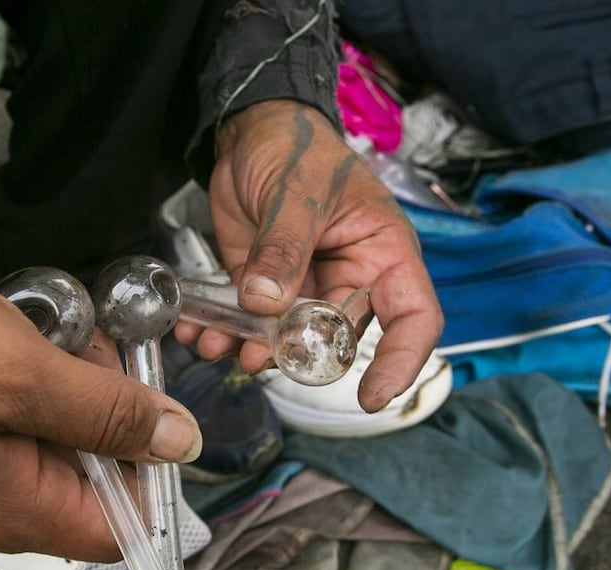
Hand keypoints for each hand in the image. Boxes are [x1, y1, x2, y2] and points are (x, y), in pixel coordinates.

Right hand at [0, 253, 201, 561]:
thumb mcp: (15, 369)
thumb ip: (102, 412)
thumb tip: (180, 445)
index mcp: (5, 512)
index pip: (114, 528)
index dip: (149, 471)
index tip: (147, 404)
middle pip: (75, 484)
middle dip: (98, 415)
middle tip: (89, 343)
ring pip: (35, 451)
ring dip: (57, 395)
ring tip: (47, 332)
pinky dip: (14, 392)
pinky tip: (5, 341)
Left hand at [175, 100, 442, 411]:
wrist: (252, 131)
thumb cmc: (297, 147)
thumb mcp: (296, 192)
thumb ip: (284, 247)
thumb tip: (267, 302)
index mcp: (383, 254)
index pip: (413, 318)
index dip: (401, 362)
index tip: (371, 396)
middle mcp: (349, 279)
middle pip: (338, 340)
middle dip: (298, 357)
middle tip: (257, 356)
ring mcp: (304, 288)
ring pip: (286, 340)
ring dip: (251, 350)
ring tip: (216, 345)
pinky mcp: (264, 288)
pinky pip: (248, 323)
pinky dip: (222, 332)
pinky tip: (197, 330)